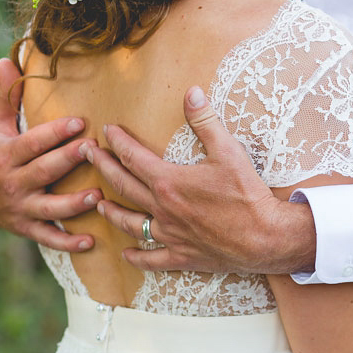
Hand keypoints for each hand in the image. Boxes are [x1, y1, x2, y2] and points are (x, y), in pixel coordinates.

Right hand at [0, 58, 100, 250]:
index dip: (54, 133)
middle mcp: (13, 183)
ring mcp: (21, 208)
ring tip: (98, 195)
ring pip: (49, 207)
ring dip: (74, 203)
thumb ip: (7, 95)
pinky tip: (90, 241)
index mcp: (5, 155)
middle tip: (94, 151)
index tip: (80, 122)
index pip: (32, 143)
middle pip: (43, 171)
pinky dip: (68, 243)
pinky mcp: (28, 227)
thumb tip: (8, 60)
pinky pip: (48, 238)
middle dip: (68, 161)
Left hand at [88, 86, 316, 274]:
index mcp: (169, 182)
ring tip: (98, 203)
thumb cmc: (247, 194)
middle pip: (123, 186)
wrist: (265, 237)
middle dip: (102, 167)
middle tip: (87, 155)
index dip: (118, 141)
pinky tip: (126, 253)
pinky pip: (152, 259)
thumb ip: (206, 122)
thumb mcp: (229, 151)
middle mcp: (162, 209)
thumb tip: (192, 93)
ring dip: (111, 212)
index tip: (107, 130)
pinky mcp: (182, 256)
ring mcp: (170, 235)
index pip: (133, 157)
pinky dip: (136, 257)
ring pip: (130, 224)